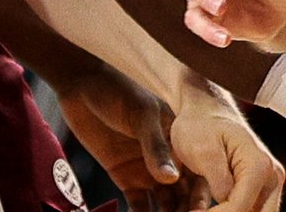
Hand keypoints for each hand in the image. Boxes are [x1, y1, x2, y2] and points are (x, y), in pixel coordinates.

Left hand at [57, 68, 195, 211]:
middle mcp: (169, 159)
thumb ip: (155, 146)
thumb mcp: (141, 115)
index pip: (198, 174)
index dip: (202, 197)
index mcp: (181, 140)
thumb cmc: (118, 91)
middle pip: (184, 195)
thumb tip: (171, 179)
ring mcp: (148, 170)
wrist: (82, 85)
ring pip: (165, 204)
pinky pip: (139, 206)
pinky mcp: (126, 177)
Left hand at [167, 81, 282, 211]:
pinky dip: (230, 211)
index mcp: (260, 166)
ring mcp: (270, 184)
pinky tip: (205, 209)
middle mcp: (272, 177)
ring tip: (197, 209)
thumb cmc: (200, 124)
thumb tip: (226, 204)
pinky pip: (250, 210)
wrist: (204, 110)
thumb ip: (219, 180)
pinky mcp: (262, 189)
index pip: (239, 209)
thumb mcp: (202, 150)